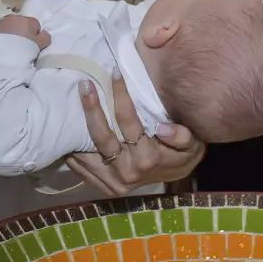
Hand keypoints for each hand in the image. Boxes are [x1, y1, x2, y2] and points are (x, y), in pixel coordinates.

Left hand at [0, 15, 50, 49]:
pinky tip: (1, 45)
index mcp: (28, 20)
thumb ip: (45, 37)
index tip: (32, 44)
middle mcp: (14, 17)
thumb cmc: (25, 48)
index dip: (35, 35)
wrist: (2, 55)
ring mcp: (2, 22)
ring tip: (10, 46)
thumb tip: (43, 33)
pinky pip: (0, 31)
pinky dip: (1, 36)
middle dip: (22, 31)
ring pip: (10, 26)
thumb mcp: (41, 44)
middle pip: (21, 23)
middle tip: (21, 45)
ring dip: (11, 33)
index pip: (35, 25)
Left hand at [66, 76, 204, 196]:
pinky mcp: (106, 188)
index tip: (114, 74)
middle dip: (91, 108)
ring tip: (74, 104)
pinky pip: (83, 169)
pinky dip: (74, 151)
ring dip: (78, 127)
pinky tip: (71, 131)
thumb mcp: (191, 144)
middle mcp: (129, 172)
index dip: (120, 96)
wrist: (178, 176)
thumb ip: (182, 136)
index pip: (128, 122)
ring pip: (87, 153)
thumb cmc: (182, 153)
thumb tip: (163, 128)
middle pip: (102, 137)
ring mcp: (114, 183)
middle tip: (84, 84)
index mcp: (148, 159)